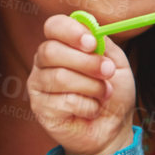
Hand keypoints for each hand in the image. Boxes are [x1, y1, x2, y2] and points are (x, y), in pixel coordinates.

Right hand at [27, 14, 136, 154]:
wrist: (112, 128)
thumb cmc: (112, 93)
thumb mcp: (116, 63)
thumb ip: (103, 45)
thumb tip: (92, 31)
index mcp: (61, 44)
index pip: (53, 26)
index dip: (71, 32)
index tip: (92, 43)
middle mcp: (44, 62)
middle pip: (51, 51)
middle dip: (86, 62)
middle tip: (108, 72)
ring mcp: (38, 85)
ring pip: (60, 77)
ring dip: (92, 86)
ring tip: (104, 94)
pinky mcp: (40, 108)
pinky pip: (64, 101)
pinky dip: (87, 106)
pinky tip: (91, 110)